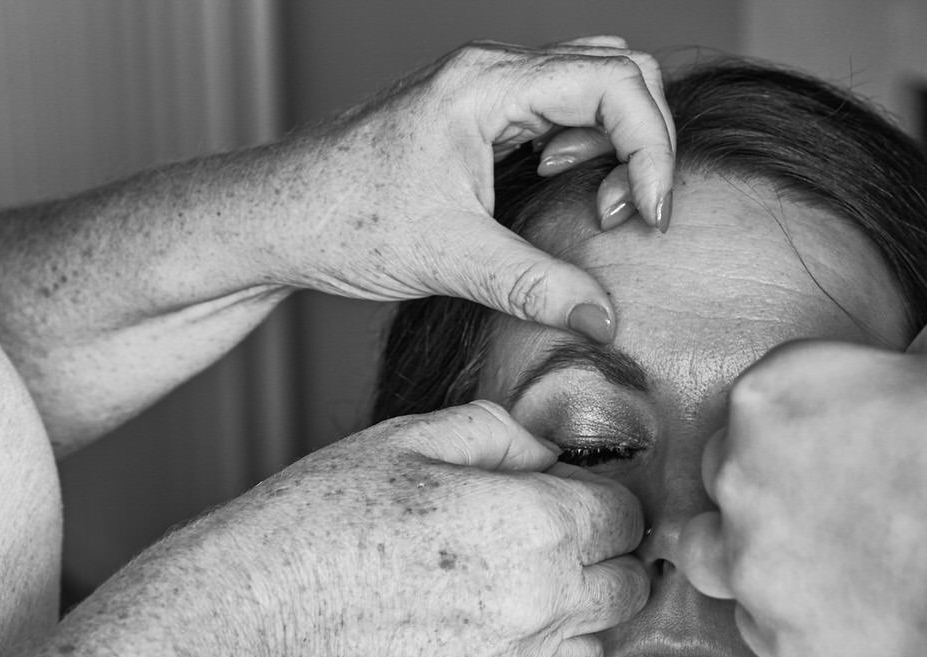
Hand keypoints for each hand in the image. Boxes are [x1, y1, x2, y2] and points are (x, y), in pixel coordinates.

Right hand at [219, 402, 647, 656]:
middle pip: (627, 587)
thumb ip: (501, 433)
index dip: (603, 499)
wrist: (256, 613)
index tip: (572, 496)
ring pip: (594, 650)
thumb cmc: (324, 516)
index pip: (627, 516)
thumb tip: (548, 451)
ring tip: (522, 597)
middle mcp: (543, 602)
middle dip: (604, 560)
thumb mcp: (412, 437)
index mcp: (539, 524)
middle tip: (555, 544)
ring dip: (574, 623)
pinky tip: (497, 651)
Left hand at [261, 37, 674, 338]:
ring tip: (597, 206)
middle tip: (627, 214)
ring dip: (614, 142)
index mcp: (485, 86)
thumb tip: (603, 318)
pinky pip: (558, 108)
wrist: (275, 218)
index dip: (651, 148)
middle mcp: (488, 73)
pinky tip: (558, 190)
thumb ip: (536, 287)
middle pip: (617, 67)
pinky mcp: (476, 115)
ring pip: (590, 84)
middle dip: (643, 140)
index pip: (613, 82)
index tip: (648, 215)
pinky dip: (582, 146)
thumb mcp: (450, 261)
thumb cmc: (340, 220)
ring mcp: (483, 89)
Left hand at [676, 310, 926, 656]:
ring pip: (711, 549)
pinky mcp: (773, 632)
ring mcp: (748, 560)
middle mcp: (737, 474)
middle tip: (845, 496)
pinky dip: (793, 613)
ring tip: (810, 555)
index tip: (862, 434)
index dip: (817, 412)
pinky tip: (844, 606)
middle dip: (775, 478)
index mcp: (770, 392)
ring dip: (751, 546)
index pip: (770, 395)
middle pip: (730, 469)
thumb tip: (925, 354)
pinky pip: (758, 619)